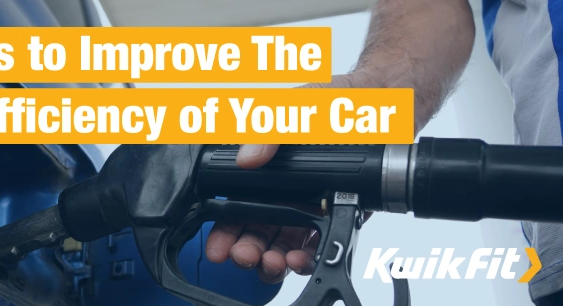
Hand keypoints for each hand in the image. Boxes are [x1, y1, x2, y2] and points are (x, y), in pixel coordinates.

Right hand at [204, 73, 374, 283]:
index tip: (218, 247)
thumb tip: (247, 158)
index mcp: (268, 167)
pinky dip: (308, 257)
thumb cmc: (338, 98)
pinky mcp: (339, 213)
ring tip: (274, 262)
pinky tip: (302, 258)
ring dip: (274, 259)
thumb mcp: (294, 106)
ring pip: (283, 244)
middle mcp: (285, 189)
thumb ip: (267, 130)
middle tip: (245, 256)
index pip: (235, 206)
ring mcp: (311, 204)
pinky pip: (319, 244)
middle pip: (256, 232)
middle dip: (246, 250)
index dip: (224, 231)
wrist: (387, 99)